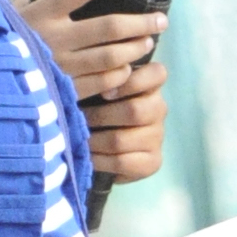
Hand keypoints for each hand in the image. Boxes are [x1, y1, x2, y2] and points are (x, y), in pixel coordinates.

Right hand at [22, 0, 167, 112]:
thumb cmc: (0, 44)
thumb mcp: (10, 17)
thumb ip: (30, 2)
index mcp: (41, 13)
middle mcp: (54, 37)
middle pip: (111, 25)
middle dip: (142, 22)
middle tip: (161, 20)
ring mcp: (61, 66)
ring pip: (113, 55)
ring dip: (137, 47)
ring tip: (149, 42)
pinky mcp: (66, 91)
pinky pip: (105, 82)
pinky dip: (121, 74)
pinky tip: (129, 69)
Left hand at [84, 65, 170, 186]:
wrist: (99, 143)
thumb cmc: (96, 106)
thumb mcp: (97, 88)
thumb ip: (100, 80)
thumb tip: (91, 83)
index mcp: (150, 85)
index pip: (157, 74)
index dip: (132, 82)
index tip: (105, 93)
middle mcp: (158, 109)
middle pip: (136, 110)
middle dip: (101, 116)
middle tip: (81, 118)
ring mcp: (157, 136)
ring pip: (122, 140)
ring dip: (94, 140)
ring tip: (77, 138)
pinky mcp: (153, 162)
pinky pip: (122, 162)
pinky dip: (99, 160)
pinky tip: (87, 157)